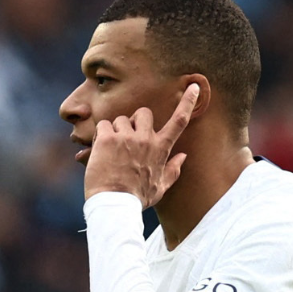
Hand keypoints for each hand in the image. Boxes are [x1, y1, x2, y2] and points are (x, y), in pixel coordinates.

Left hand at [84, 83, 199, 207]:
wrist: (114, 204)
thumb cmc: (136, 198)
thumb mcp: (160, 188)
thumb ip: (173, 170)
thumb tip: (184, 156)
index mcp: (161, 149)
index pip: (179, 120)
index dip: (188, 102)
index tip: (194, 87)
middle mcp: (146, 139)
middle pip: (143, 113)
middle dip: (134, 121)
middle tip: (125, 137)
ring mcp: (127, 138)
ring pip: (120, 119)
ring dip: (114, 131)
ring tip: (110, 150)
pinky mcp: (108, 139)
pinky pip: (103, 125)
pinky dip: (99, 135)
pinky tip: (99, 150)